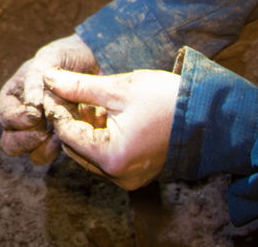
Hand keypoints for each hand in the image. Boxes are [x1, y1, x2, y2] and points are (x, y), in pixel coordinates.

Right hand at [0, 33, 97, 163]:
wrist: (97, 62)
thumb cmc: (68, 56)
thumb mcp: (50, 58)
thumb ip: (36, 78)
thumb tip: (31, 105)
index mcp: (14, 97)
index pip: (6, 116)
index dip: (17, 119)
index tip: (36, 114)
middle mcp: (24, 117)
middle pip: (11, 143)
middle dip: (25, 140)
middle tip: (43, 132)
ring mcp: (44, 130)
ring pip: (34, 153)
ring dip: (44, 148)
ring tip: (59, 136)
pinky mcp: (63, 139)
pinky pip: (58, 154)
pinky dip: (64, 148)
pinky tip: (74, 135)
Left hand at [42, 67, 179, 189]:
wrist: (209, 115)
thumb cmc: (167, 99)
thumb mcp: (118, 88)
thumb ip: (79, 86)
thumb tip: (48, 78)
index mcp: (112, 157)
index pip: (67, 133)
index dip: (57, 107)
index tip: (53, 86)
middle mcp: (118, 175)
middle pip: (75, 146)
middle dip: (69, 118)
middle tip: (66, 90)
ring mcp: (128, 178)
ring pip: (88, 152)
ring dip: (84, 127)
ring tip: (88, 99)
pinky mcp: (136, 173)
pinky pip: (106, 156)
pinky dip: (100, 136)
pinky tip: (104, 113)